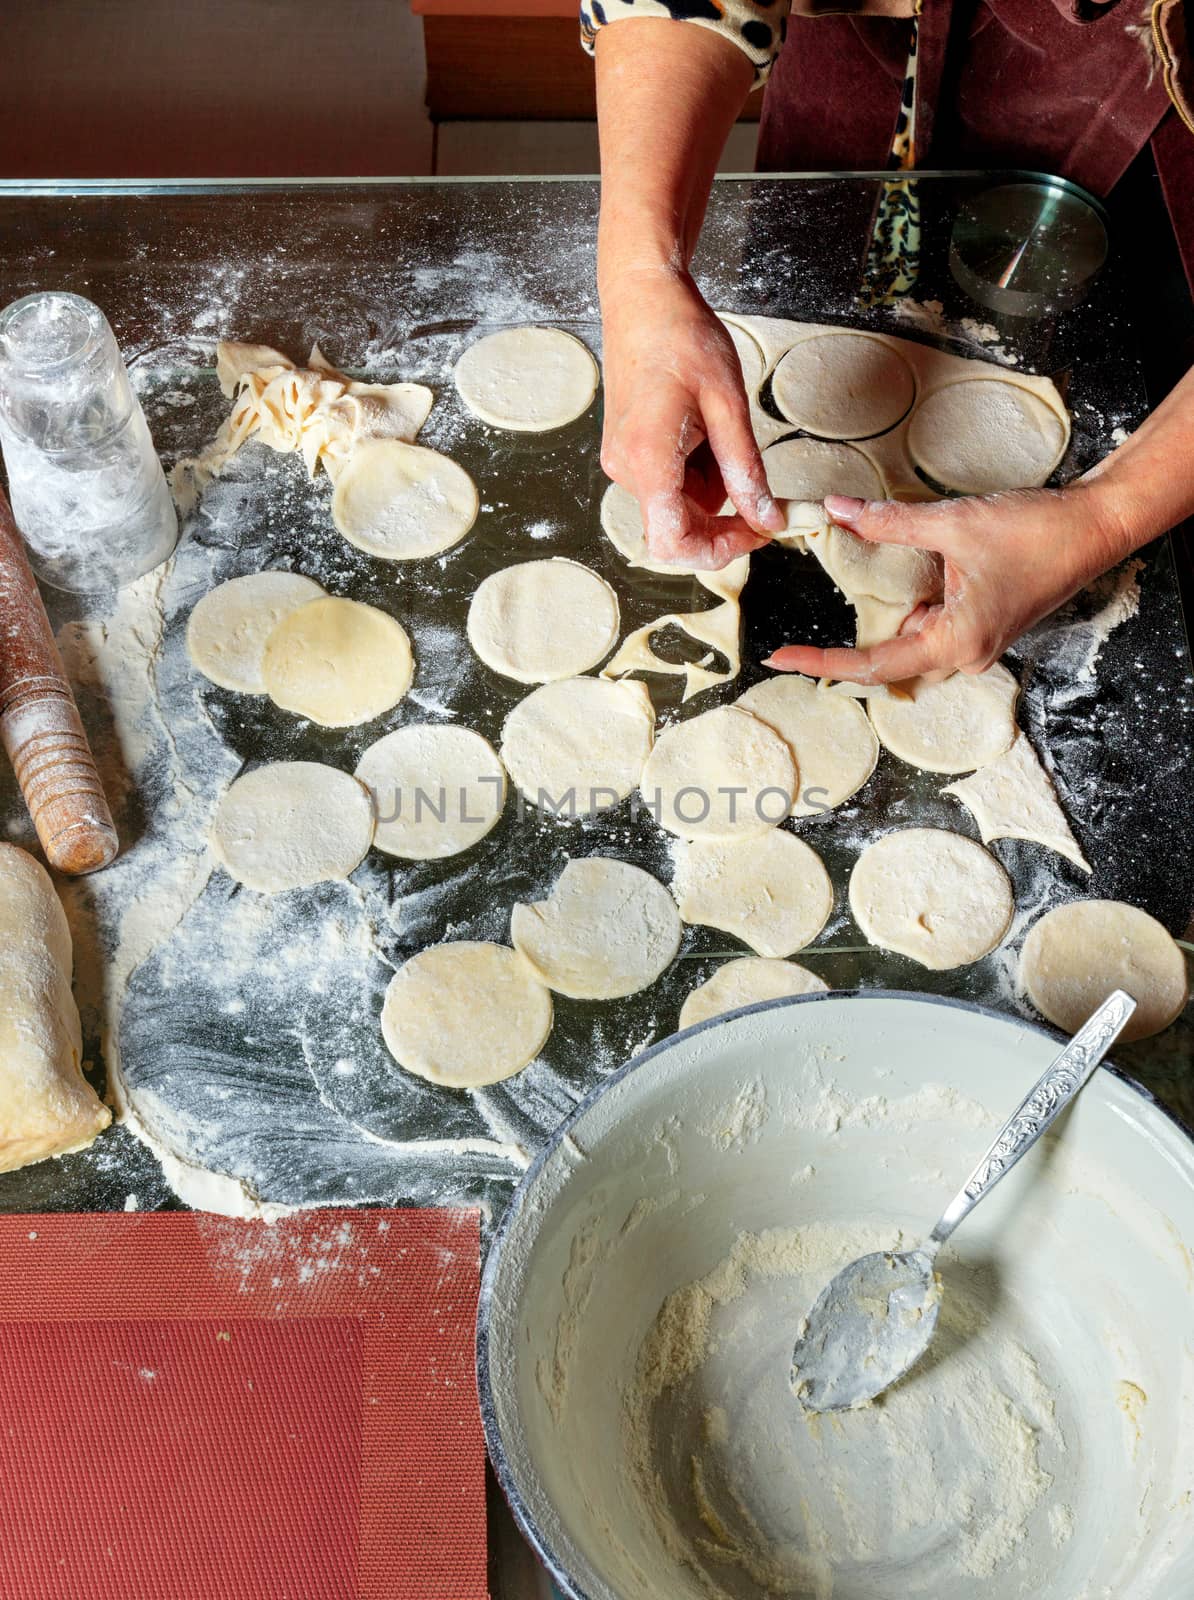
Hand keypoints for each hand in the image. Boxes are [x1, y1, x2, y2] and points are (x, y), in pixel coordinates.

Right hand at [599, 265, 785, 568]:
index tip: (758, 531)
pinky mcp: (627, 453)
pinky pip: (669, 483)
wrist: (641, 299)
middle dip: (725, 515)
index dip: (720, 550)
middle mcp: (626, 469)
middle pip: (679, 527)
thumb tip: (766, 518)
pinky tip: (704, 428)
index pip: (673, 543)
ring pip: (679, 504)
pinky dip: (697, 470)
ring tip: (723, 430)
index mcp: (647, 458)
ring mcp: (622, 462)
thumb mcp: (728, 402)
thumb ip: (745, 468)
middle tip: (761, 487)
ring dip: (713, 486)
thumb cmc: (682, 337)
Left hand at [765, 485, 1131, 683]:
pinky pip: (932, 626)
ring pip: (910, 641)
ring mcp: (976, 643)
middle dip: (848, 639)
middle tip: (800, 633)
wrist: (1096, 526)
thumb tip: (837, 511)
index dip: (822, 663)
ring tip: (865, 583)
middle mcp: (965, 653)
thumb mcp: (953, 522)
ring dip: (886, 615)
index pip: (872, 664)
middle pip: (888, 658)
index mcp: (955, 641)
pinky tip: (908, 575)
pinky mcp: (983, 626)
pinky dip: (910, 606)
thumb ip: (890, 522)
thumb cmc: (1037, 530)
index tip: (781, 658)